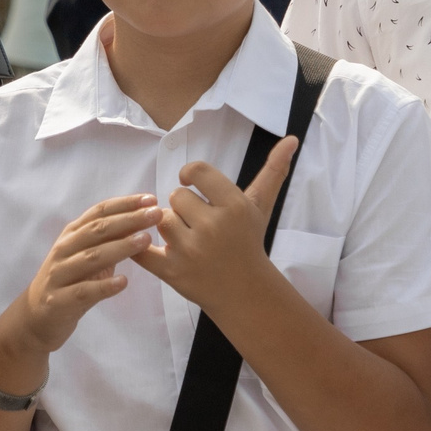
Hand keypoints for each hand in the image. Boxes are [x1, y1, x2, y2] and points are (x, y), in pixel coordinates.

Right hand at [2, 194, 160, 359]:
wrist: (38, 317)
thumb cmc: (70, 281)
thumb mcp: (88, 255)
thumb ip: (109, 240)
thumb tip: (142, 220)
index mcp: (72, 234)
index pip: (99, 212)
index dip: (125, 204)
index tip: (151, 199)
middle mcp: (64, 249)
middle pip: (97, 230)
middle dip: (128, 220)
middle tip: (156, 214)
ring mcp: (59, 274)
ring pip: (91, 257)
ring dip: (120, 247)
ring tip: (146, 241)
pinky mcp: (59, 300)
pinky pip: (84, 291)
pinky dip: (104, 286)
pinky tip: (123, 282)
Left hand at [131, 138, 299, 324]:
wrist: (245, 292)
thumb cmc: (248, 242)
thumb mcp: (260, 207)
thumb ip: (273, 171)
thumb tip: (292, 138)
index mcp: (233, 206)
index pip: (196, 171)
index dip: (190, 176)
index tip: (193, 185)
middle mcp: (212, 227)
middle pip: (176, 196)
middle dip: (184, 209)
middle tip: (199, 224)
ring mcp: (191, 251)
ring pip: (161, 220)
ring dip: (170, 228)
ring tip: (188, 240)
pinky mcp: (172, 271)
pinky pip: (142, 250)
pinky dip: (139, 246)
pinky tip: (146, 244)